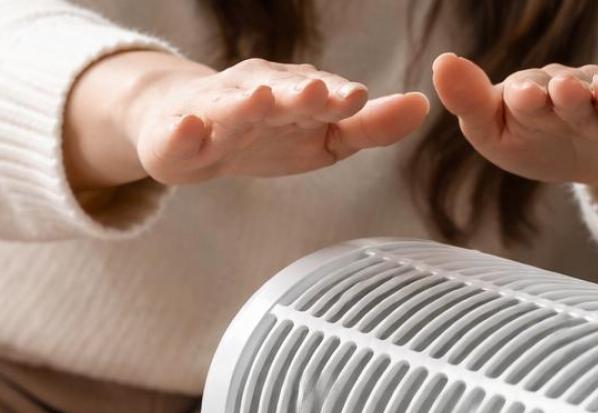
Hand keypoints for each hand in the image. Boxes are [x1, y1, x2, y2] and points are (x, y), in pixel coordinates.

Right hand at [66, 52, 430, 189]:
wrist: (187, 130)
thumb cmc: (264, 133)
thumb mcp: (321, 135)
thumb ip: (368, 125)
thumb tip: (422, 105)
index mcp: (292, 94)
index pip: (318, 94)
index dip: (335, 97)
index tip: (355, 98)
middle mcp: (254, 92)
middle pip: (276, 92)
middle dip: (294, 92)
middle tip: (314, 93)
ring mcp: (212, 112)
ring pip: (229, 106)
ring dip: (244, 103)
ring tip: (259, 102)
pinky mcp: (174, 135)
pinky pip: (178, 133)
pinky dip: (183, 131)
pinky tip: (189, 128)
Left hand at [432, 53, 597, 216]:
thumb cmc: (546, 137)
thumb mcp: (500, 130)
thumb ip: (472, 104)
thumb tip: (441, 62)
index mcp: (544, 99)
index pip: (532, 95)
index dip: (527, 96)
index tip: (521, 96)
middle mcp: (586, 103)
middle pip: (578, 96)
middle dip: (570, 94)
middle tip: (561, 90)